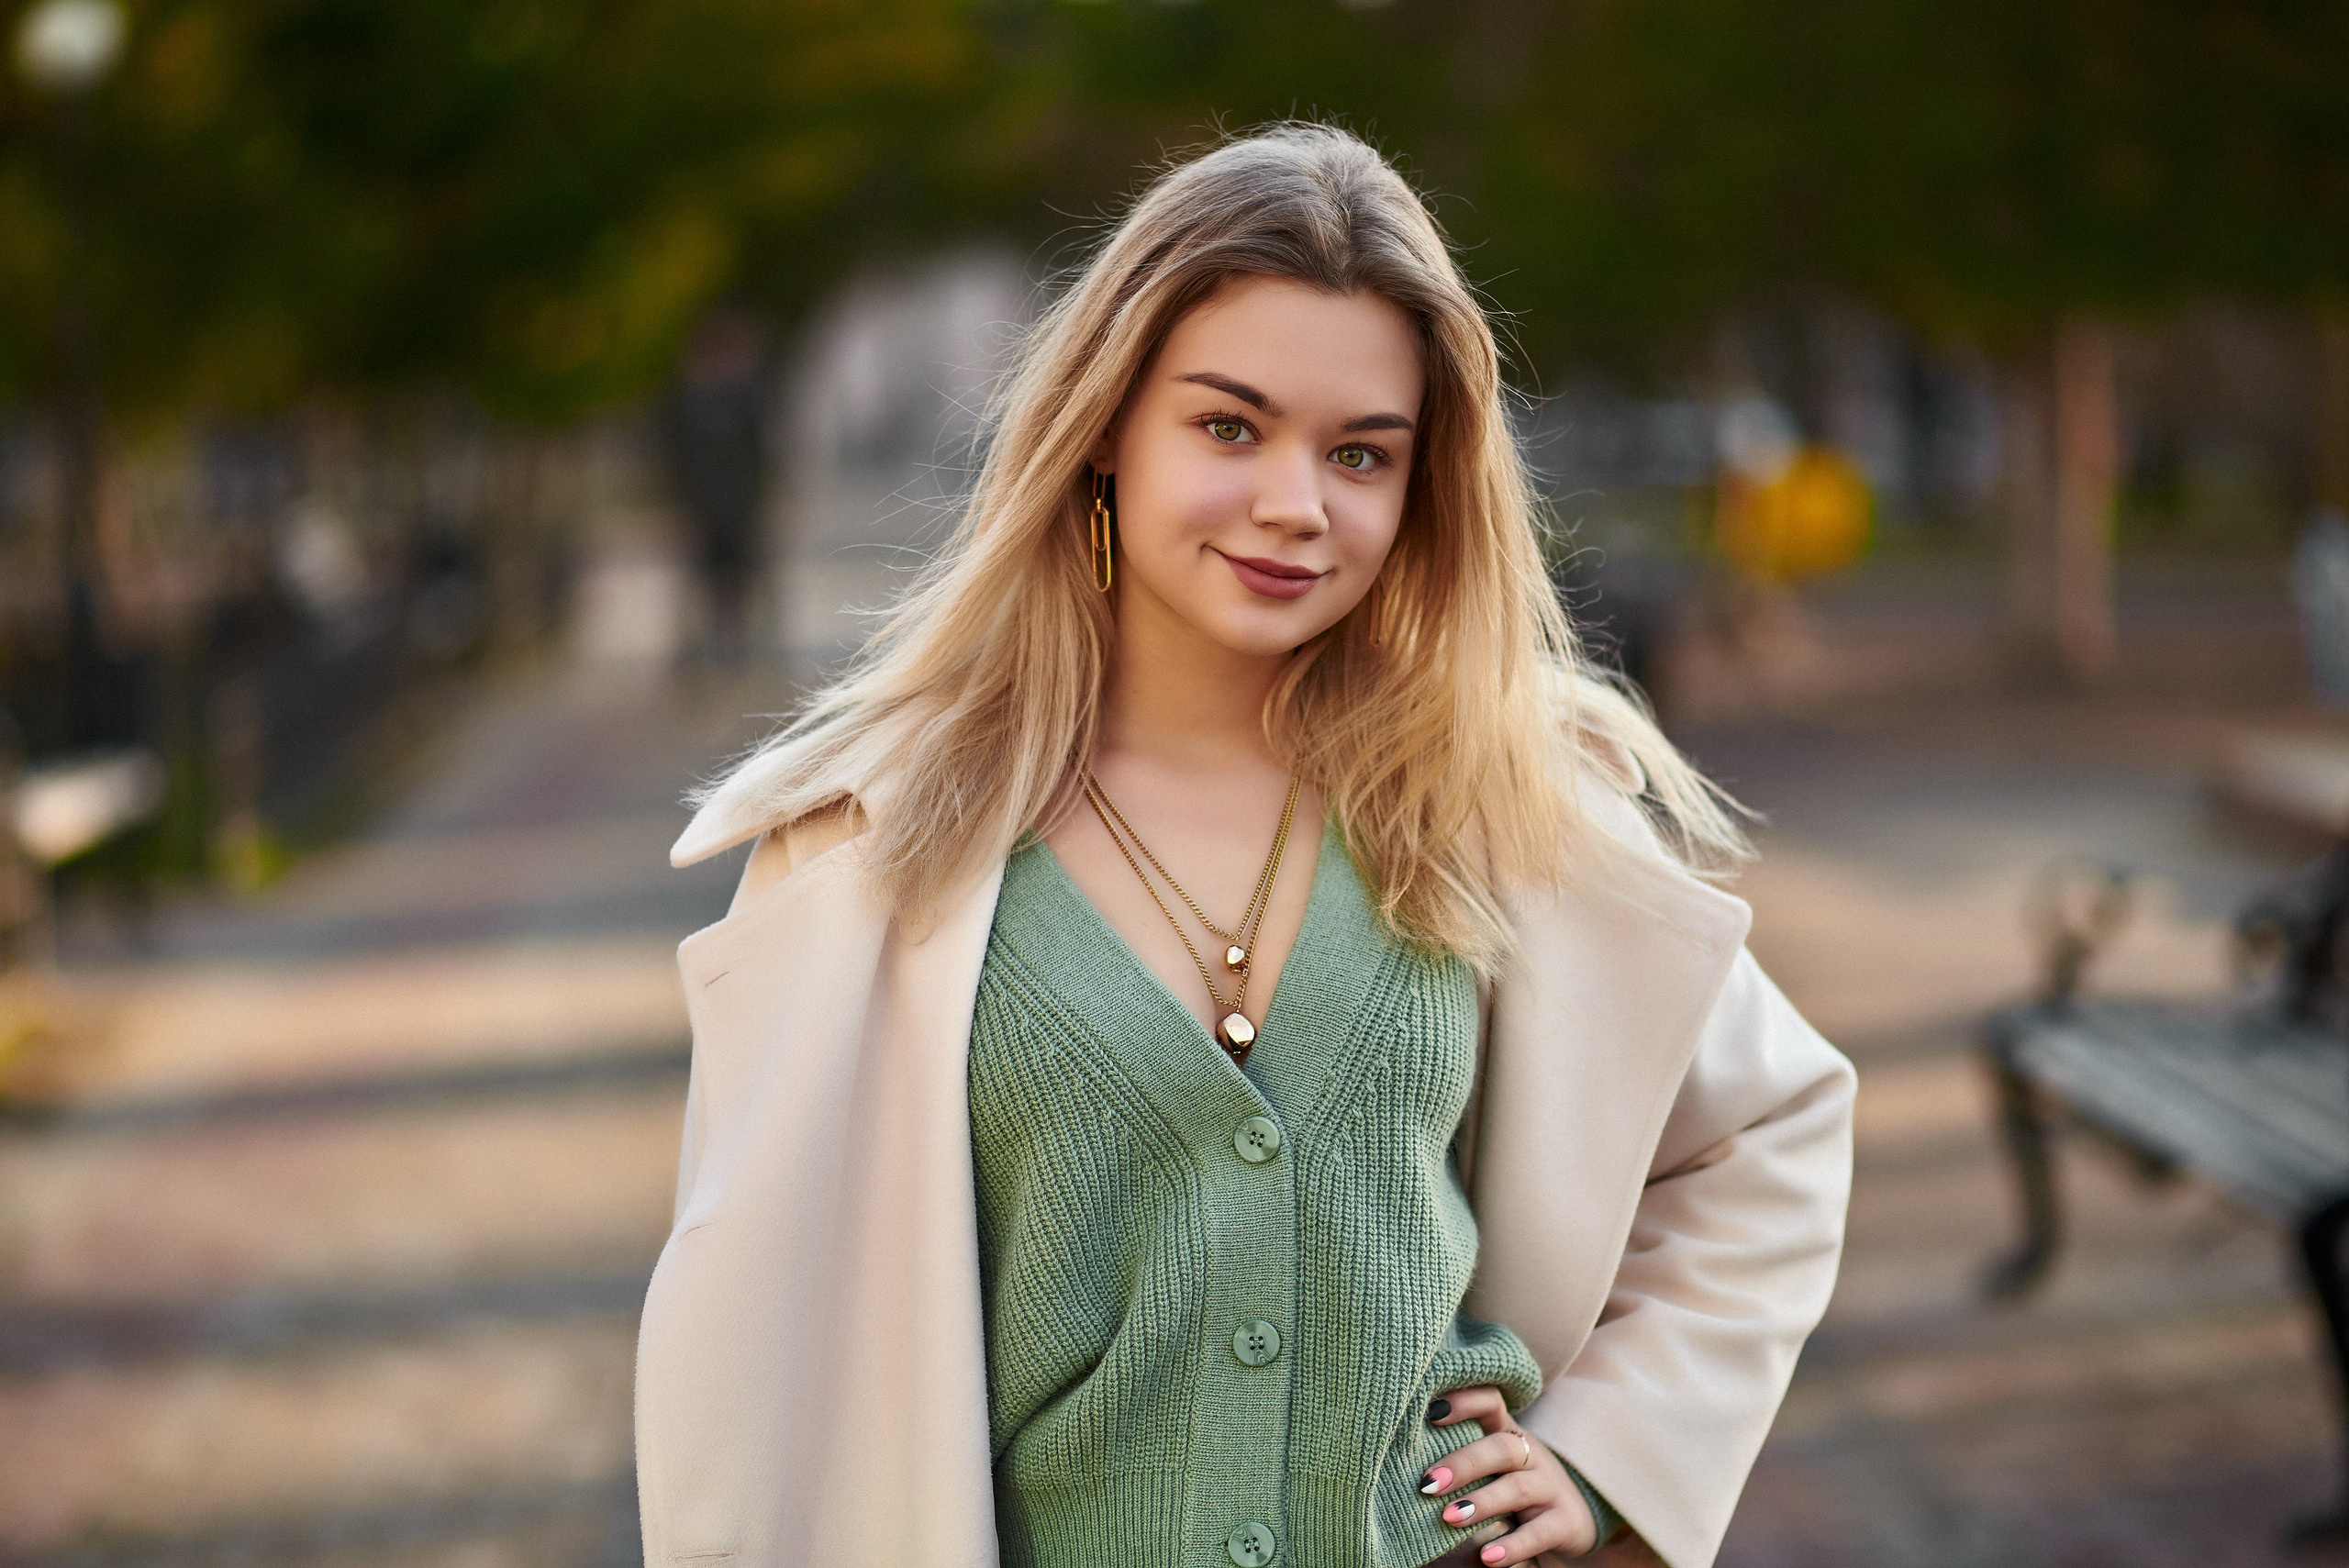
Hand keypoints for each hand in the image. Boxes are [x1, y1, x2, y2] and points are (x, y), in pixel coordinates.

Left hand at [1422, 1385, 1596, 1565]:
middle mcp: (1532, 1455)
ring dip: (1482, 1502)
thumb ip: (1463, 1454)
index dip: (1464, 1402)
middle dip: (1463, 1463)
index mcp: (1510, 1433)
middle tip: (1428, 1482)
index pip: (1491, 1403)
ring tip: (1450, 1518)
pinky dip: (1513, 1546)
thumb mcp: (1496, 1463)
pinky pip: (1539, 1533)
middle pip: (1501, 1448)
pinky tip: (1488, 1558)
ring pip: (1517, 1488)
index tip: (1430, 1412)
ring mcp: (1551, 1487)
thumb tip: (1401, 1459)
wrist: (1575, 1519)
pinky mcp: (1564, 1522)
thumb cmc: (1517, 1485)